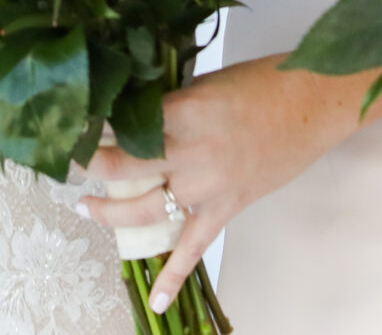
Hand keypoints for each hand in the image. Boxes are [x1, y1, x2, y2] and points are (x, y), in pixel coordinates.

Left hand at [79, 56, 377, 314]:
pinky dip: (174, 275)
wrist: (314, 104)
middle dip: (89, 166)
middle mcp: (190, 152)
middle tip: (67, 162)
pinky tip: (157, 299)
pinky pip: (194, 247)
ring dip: (110, 212)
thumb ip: (169, 102)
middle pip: (123, 166)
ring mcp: (208, 186)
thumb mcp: (205, 82)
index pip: (121, 123)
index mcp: (182, 112)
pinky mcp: (227, 208)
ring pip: (146, 209)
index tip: (70, 124)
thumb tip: (133, 112)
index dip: (91, 126)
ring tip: (86, 207)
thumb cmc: (264, 82)